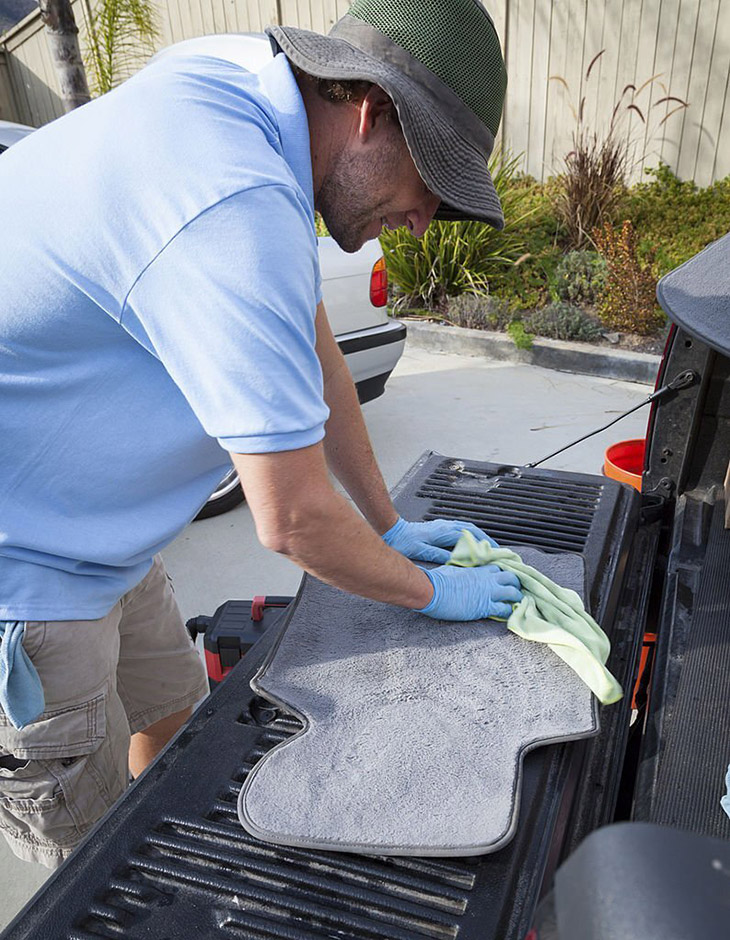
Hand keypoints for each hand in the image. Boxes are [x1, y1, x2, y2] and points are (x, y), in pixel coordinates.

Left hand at [382, 517, 497, 563]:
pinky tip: (471, 544)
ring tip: (488, 548)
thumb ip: (438, 555)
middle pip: (472, 530)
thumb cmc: (404, 541)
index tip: (492, 553)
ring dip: (479, 537)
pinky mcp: (440, 528)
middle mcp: (446, 526)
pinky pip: (460, 529)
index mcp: (443, 531)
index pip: (469, 536)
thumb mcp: (421, 551)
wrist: (393, 530)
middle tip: (496, 550)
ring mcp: (443, 525)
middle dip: (485, 539)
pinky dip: (470, 536)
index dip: (482, 544)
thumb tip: (455, 560)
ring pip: (467, 528)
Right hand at [417, 564, 522, 621]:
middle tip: (515, 590)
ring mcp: (488, 593)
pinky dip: (508, 612)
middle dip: (515, 584)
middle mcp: (487, 579)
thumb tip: (461, 571)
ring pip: (513, 593)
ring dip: (516, 598)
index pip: (499, 568)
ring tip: (516, 603)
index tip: (504, 579)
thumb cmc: (438, 579)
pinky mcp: (484, 607)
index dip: (504, 573)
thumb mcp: (453, 568)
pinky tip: (508, 615)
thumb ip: (463, 570)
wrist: (432, 590)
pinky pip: (504, 610)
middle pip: (511, 578)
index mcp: (478, 570)